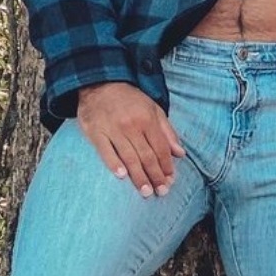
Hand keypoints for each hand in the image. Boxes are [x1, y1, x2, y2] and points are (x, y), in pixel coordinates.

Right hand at [77, 81, 184, 197]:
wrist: (100, 84)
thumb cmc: (129, 100)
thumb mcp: (153, 109)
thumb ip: (167, 132)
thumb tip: (180, 154)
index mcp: (148, 120)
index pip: (160, 148)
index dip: (166, 166)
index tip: (170, 181)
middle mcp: (131, 125)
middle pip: (146, 155)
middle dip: (155, 176)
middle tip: (160, 192)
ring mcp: (113, 129)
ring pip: (128, 157)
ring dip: (138, 176)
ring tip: (145, 192)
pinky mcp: (96, 133)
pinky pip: (105, 151)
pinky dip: (113, 163)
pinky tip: (121, 176)